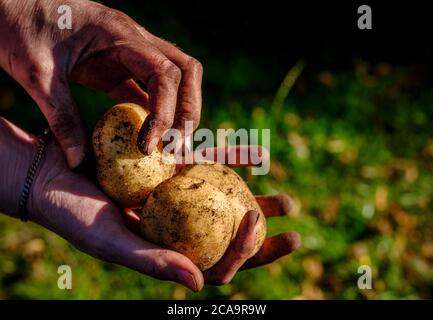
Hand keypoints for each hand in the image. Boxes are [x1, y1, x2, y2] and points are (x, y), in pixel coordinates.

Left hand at [0, 0, 201, 166]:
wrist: (11, 6)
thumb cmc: (21, 28)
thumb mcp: (38, 74)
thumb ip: (61, 117)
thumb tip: (78, 162)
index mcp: (119, 34)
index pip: (164, 72)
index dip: (165, 112)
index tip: (149, 145)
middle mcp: (134, 40)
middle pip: (186, 70)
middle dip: (189, 108)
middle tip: (180, 145)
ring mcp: (130, 52)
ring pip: (175, 77)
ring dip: (179, 109)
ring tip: (172, 143)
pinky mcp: (119, 65)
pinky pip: (149, 87)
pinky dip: (156, 111)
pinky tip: (149, 135)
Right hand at [1, 118, 298, 289]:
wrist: (52, 174)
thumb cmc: (74, 215)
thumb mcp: (110, 241)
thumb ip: (154, 261)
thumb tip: (201, 282)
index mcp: (167, 252)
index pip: (214, 265)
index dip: (245, 255)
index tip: (263, 230)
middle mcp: (178, 229)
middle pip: (228, 238)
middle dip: (263, 238)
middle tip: (294, 227)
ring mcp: (177, 201)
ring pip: (226, 204)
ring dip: (258, 201)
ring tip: (287, 200)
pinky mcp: (172, 172)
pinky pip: (209, 167)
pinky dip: (231, 160)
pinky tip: (256, 155)